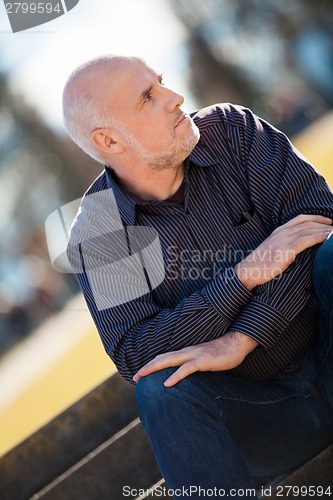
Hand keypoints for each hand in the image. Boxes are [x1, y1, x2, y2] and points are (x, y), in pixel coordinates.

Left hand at [133, 331, 257, 386]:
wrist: (237, 343)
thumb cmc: (223, 353)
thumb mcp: (205, 360)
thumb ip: (195, 366)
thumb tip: (187, 377)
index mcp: (187, 352)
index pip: (164, 357)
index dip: (152, 364)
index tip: (141, 374)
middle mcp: (187, 351)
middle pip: (162, 358)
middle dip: (147, 367)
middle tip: (134, 378)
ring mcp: (194, 355)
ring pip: (169, 361)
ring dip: (153, 368)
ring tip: (141, 377)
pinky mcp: (203, 360)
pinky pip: (187, 368)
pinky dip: (175, 375)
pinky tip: (167, 384)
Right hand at [235, 214, 331, 289]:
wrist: (248, 270)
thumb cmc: (260, 264)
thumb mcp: (272, 249)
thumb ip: (284, 245)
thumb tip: (297, 248)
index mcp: (278, 231)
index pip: (300, 219)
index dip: (316, 218)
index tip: (328, 221)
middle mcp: (281, 232)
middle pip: (307, 223)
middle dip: (324, 224)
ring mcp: (283, 240)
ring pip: (308, 230)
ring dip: (324, 230)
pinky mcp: (285, 250)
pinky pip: (306, 241)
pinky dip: (318, 237)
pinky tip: (327, 238)